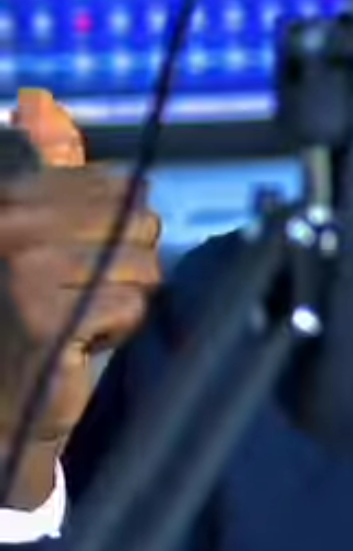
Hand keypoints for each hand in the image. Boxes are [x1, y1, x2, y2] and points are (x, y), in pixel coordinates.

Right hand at [0, 89, 162, 457]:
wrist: (1, 401)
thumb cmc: (26, 321)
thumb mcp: (44, 243)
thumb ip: (68, 194)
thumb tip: (97, 149)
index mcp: (9, 197)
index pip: (115, 185)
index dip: (123, 231)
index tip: (83, 264)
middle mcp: (10, 226)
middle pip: (137, 222)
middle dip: (128, 267)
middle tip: (85, 298)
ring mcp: (24, 271)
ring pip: (141, 265)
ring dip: (124, 301)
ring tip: (81, 321)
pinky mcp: (44, 318)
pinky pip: (130, 305)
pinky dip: (118, 330)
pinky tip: (80, 343)